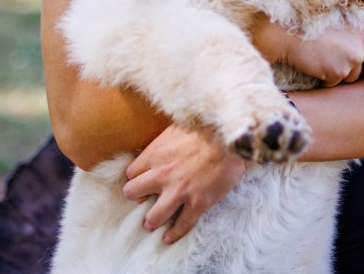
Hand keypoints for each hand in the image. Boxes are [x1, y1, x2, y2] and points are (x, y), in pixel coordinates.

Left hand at [122, 123, 248, 244]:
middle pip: (132, 193)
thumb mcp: (178, 127)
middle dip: (136, 196)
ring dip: (151, 220)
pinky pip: (182, 224)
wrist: (232, 137)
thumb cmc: (207, 127)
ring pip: (153, 216)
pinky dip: (174, 233)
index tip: (142, 180)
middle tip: (144, 198)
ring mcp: (179, 191)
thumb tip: (163, 143)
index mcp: (155, 154)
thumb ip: (166, 141)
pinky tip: (169, 237)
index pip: (131, 173)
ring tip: (152, 221)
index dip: (136, 177)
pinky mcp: (198, 203)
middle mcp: (162, 175)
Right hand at [282, 24, 363, 86]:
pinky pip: (337, 82)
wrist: (282, 29)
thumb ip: (363, 29)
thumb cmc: (310, 19)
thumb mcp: (343, 15)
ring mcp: (354, 56)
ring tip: (324, 54)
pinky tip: (315, 61)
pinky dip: (326, 77)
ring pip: (357, 75)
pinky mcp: (338, 71)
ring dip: (343, 71)